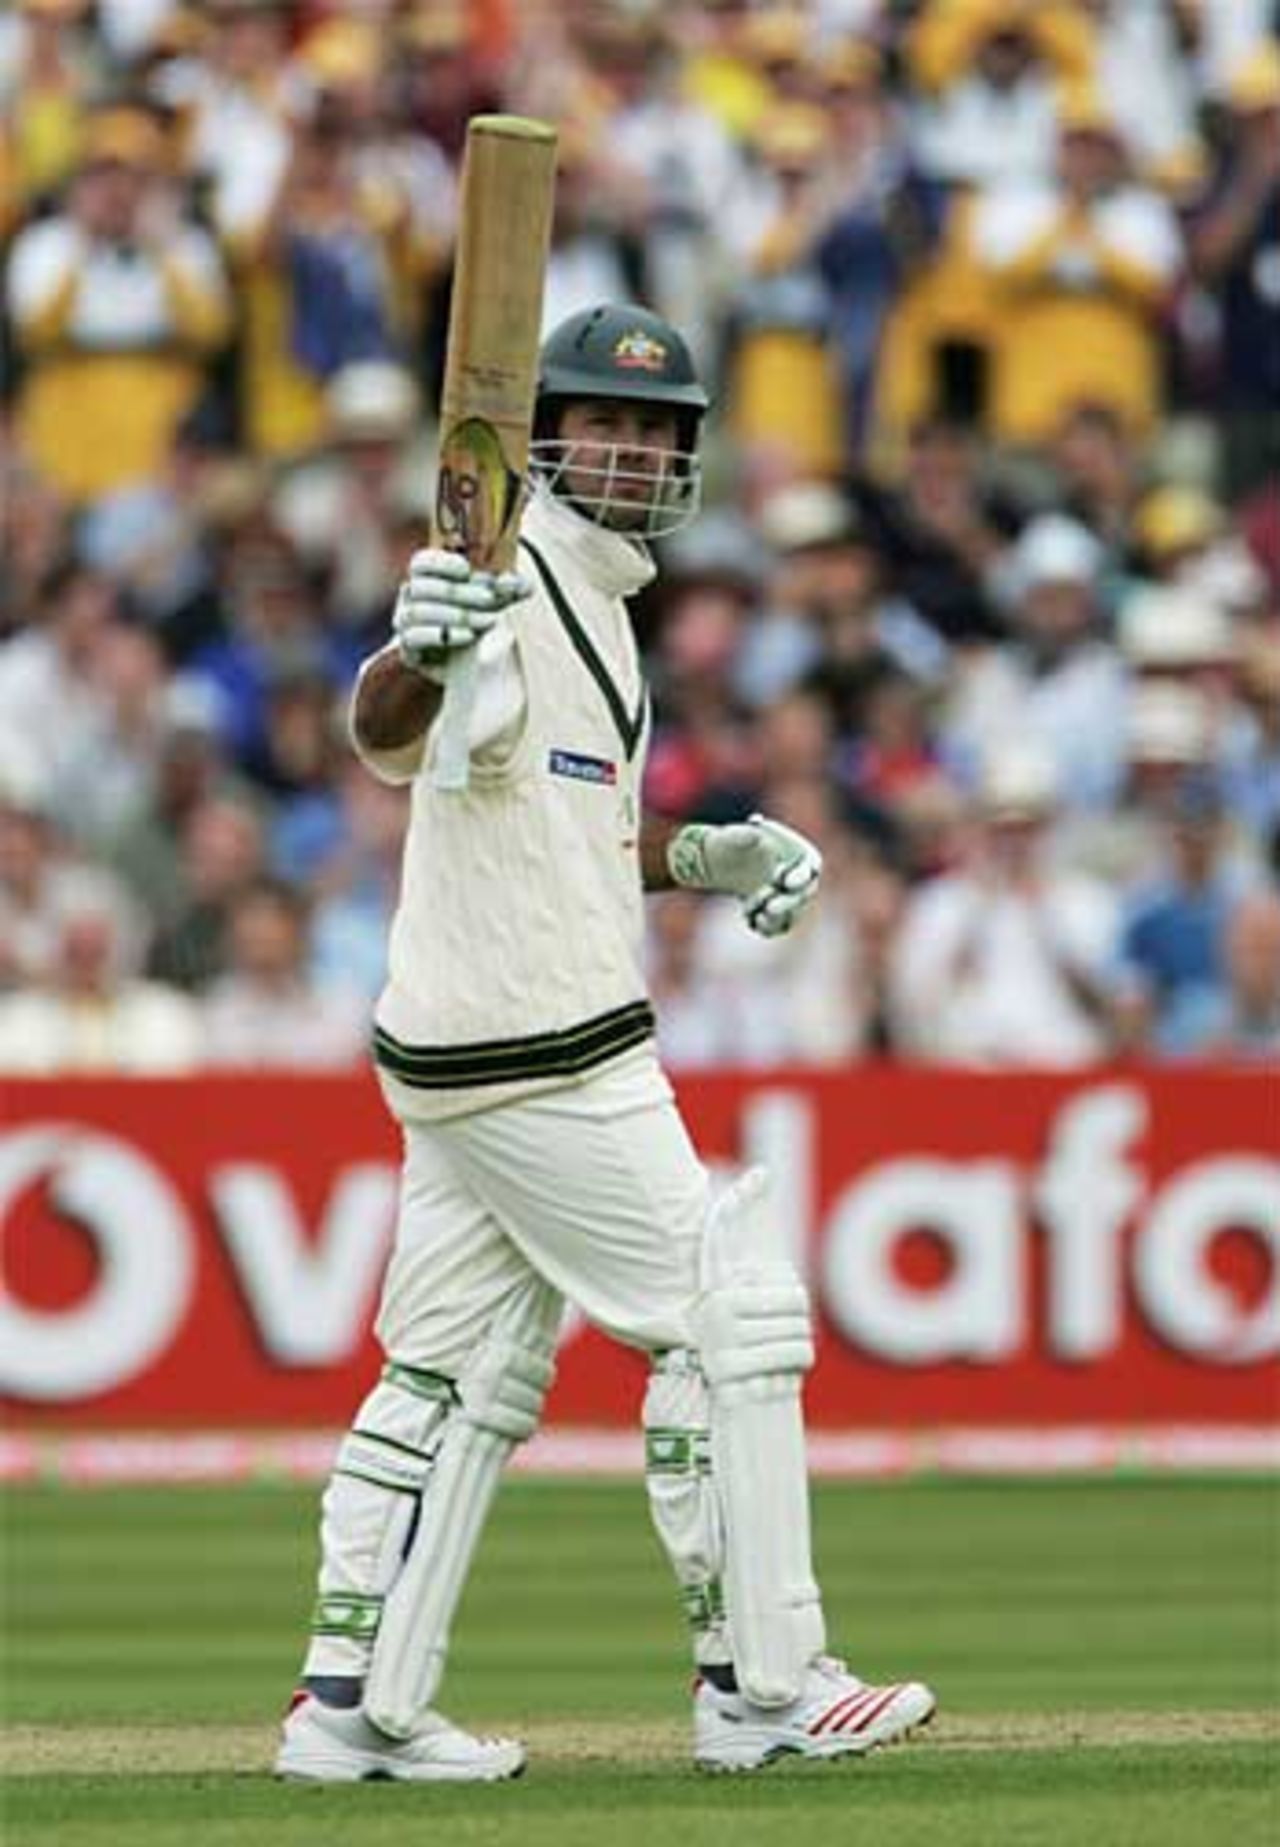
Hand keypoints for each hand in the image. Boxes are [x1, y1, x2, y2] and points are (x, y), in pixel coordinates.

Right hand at [393, 548, 530, 678]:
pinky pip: (414, 638)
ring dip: (456, 614)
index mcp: (426, 578)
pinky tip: (469, 637)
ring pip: (418, 612)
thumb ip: (510, 589)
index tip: (467, 570)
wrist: (472, 665)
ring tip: (487, 620)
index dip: (441, 563)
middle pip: (423, 587)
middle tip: (489, 598)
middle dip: (459, 592)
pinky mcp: (408, 650)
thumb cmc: (482, 620)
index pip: (421, 563)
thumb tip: (522, 585)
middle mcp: (410, 598)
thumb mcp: (499, 601)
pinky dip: (443, 635)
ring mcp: (404, 623)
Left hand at [669, 813, 822, 937]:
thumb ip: (748, 831)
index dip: (801, 876)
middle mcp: (802, 880)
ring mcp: (792, 900)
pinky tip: (751, 921)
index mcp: (801, 855)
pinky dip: (766, 928)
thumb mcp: (740, 834)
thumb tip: (755, 823)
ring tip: (758, 915)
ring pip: (792, 916)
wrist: (731, 862)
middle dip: (788, 903)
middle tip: (770, 907)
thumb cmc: (742, 841)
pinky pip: (777, 928)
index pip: (811, 866)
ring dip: (776, 919)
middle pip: (803, 896)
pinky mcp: (778, 916)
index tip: (786, 882)